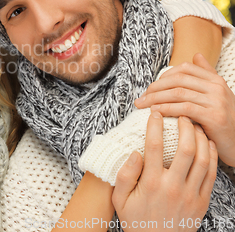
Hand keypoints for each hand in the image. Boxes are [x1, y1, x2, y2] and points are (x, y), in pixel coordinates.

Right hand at [112, 112, 217, 231]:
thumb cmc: (136, 220)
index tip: (154, 113)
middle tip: (179, 114)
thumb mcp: (120, 199)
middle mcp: (172, 187)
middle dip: (184, 127)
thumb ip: (125, 175)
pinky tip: (206, 143)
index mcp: (150, 183)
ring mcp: (190, 194)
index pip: (154, 147)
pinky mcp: (202, 201)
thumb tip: (135, 152)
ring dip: (200, 138)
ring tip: (194, 124)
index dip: (155, 126)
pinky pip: (211, 174)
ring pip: (202, 159)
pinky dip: (211, 155)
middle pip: (184, 149)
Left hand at [135, 52, 234, 165]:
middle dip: (155, 88)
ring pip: (178, 93)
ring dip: (156, 98)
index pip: (184, 69)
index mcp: (216, 80)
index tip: (150, 87)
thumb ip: (206, 75)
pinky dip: (166, 109)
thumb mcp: (217, 95)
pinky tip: (155, 112)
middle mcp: (217, 87)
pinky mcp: (215, 117)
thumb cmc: (225, 120)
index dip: (163, 76)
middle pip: (178, 80)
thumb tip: (196, 55)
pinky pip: (184, 109)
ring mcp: (217, 101)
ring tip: (142, 105)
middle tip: (141, 98)